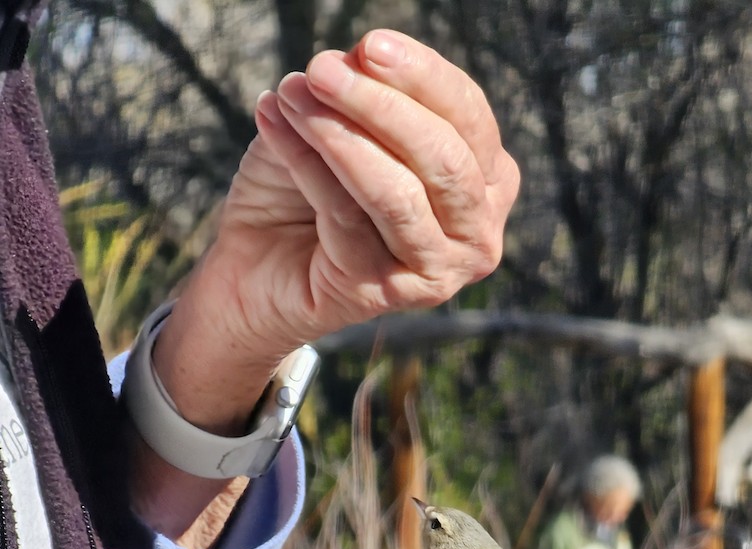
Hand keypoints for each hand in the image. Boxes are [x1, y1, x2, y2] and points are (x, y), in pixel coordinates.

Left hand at [151, 30, 518, 428]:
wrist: (258, 268)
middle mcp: (477, 235)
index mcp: (487, 182)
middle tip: (321, 69)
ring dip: (341, 135)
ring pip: (398, 194)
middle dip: (381, 105)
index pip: (468, 117)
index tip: (369, 44)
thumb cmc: (310, 191)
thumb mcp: (342, 125)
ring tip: (293, 95)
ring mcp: (437, 273)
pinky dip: (308, 165)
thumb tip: (358, 58)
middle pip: (444, 157)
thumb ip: (363, 93)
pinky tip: (273, 124)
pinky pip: (349, 220)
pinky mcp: (386, 295)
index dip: (422, 75)